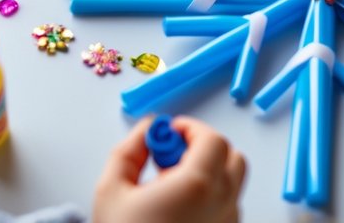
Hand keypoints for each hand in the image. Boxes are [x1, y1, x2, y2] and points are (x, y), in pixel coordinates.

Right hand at [92, 115, 246, 222]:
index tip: (170, 134)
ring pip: (231, 187)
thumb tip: (148, 129)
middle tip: (172, 158)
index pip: (212, 140)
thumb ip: (131, 148)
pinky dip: (211, 202)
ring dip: (209, 176)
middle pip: (231, 159)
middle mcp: (221, 207)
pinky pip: (227, 213)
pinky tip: (178, 214)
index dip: (191, 129)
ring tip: (171, 191)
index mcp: (197, 186)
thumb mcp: (112, 188)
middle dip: (204, 148)